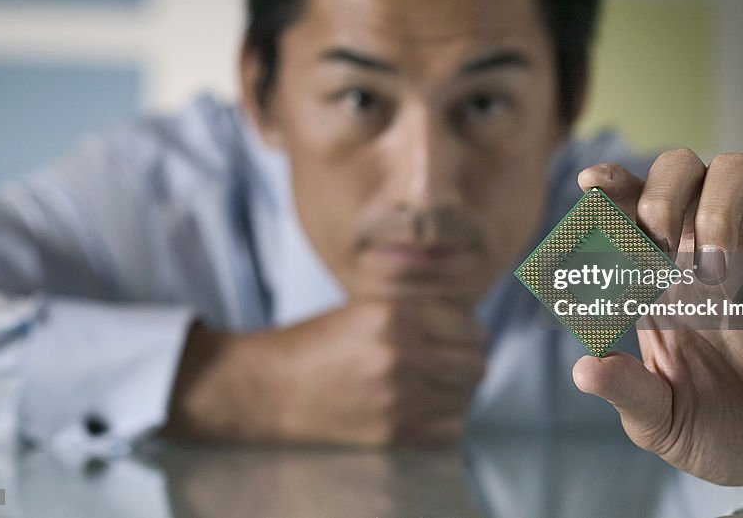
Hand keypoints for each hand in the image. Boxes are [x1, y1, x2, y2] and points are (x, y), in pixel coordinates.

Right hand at [164, 298, 485, 444]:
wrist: (267, 388)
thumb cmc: (314, 344)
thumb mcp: (365, 310)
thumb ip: (415, 315)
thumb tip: (468, 328)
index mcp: (394, 315)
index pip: (467, 324)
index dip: (468, 331)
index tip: (460, 338)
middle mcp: (400, 354)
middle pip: (475, 362)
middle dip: (469, 361)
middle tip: (452, 363)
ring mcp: (398, 397)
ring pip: (466, 397)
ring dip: (458, 392)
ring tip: (436, 387)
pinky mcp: (393, 432)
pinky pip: (449, 430)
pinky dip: (445, 422)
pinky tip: (427, 411)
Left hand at [571, 150, 742, 487]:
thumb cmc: (722, 430)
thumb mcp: (664, 421)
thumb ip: (629, 392)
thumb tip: (584, 370)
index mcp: (656, 278)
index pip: (628, 209)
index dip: (610, 186)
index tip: (590, 183)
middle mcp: (700, 250)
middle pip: (678, 170)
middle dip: (660, 193)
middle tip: (658, 244)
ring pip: (734, 170)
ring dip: (715, 204)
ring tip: (713, 266)